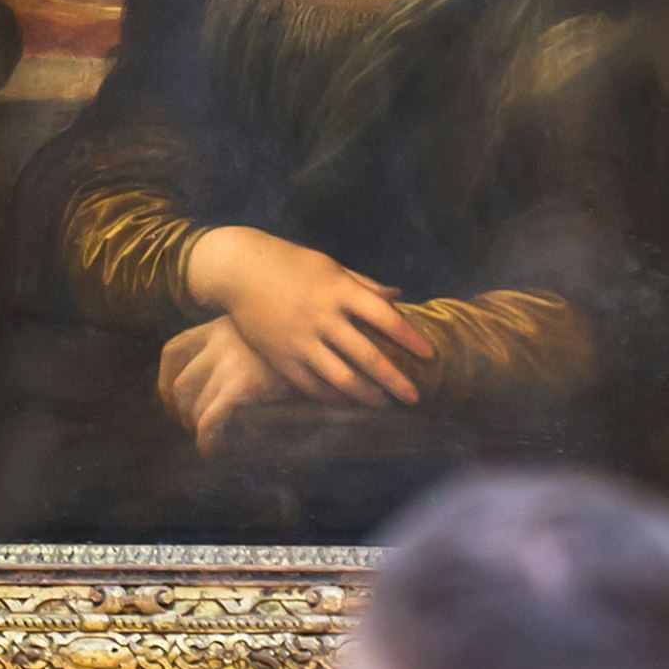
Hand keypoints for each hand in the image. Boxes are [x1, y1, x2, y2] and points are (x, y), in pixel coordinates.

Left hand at [160, 318, 289, 454]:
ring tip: (207, 439)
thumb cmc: (302, 344)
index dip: (165, 378)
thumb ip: (237, 350)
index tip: (171, 399)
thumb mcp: (262, 337)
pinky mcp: (244, 385)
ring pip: (193, 405)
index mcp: (220, 325)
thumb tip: (213, 383)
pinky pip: (210, 420)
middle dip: (179, 411)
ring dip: (196, 427)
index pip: (174, 349)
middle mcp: (220, 340)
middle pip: (179, 382)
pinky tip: (210, 450)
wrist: (334, 341)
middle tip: (190, 426)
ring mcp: (231, 362)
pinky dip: (206, 440)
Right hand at [183, 227, 435, 407]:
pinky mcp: (281, 357)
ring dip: (368, 396)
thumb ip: (365, 285)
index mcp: (340, 290)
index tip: (429, 356)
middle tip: (415, 397)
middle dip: (395, 381)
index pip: (385, 318)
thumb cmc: (290, 264)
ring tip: (386, 404)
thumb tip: (398, 296)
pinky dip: (334, 397)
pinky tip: (349, 403)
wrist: (239, 271)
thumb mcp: (331, 267)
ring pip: (342, 378)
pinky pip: (312, 386)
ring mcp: (300, 340)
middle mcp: (323, 317)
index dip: (410, 338)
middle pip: (368, 357)